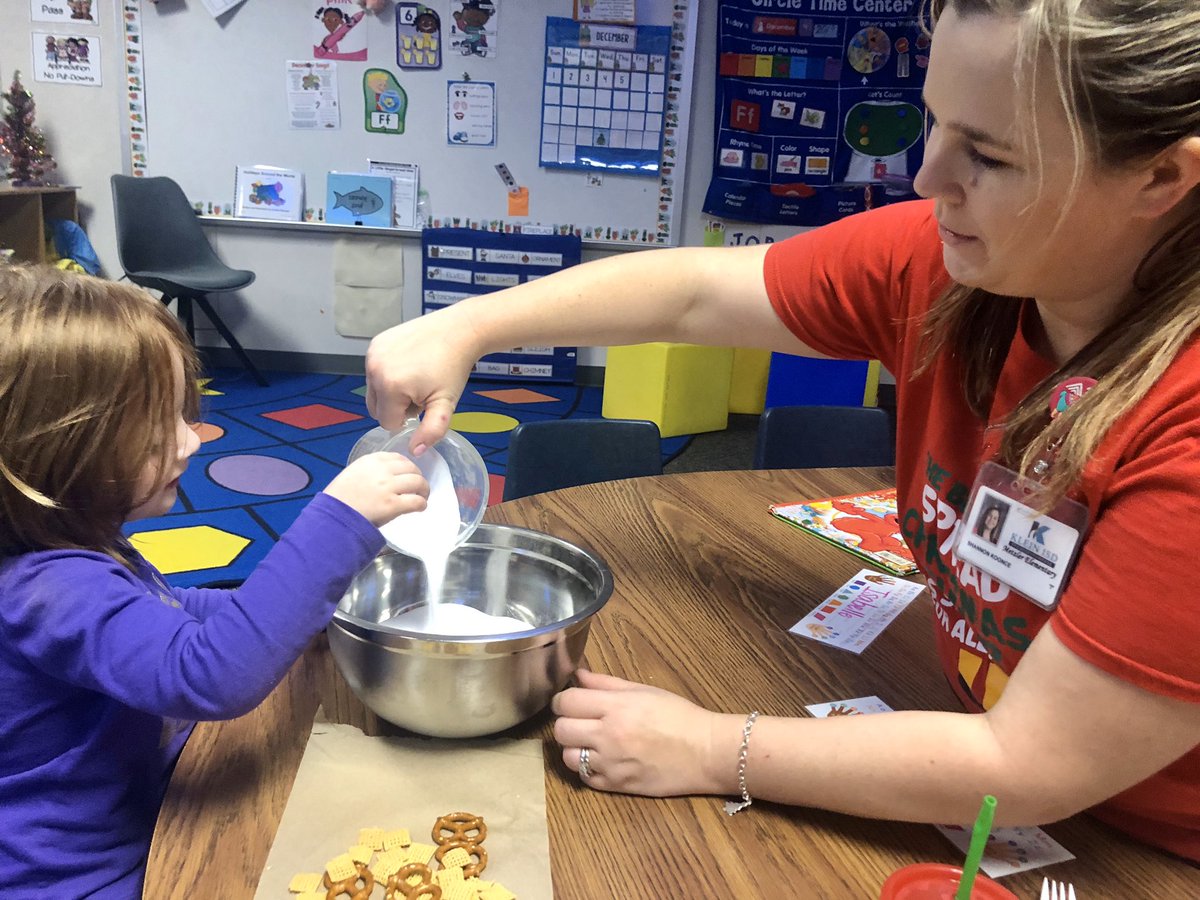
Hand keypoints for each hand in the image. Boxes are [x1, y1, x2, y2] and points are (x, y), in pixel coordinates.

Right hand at [322, 452, 427, 525]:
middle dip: (417, 477)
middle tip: (418, 488)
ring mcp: (388, 487)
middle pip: (411, 468)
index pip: (398, 458)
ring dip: (423, 490)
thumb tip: (389, 476)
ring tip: (421, 497)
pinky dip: (422, 504)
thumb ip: (371, 471)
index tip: (407, 476)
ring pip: (418, 482)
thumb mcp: (352, 474)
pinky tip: (420, 507)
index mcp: (370, 461)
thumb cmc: (339, 499)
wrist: (333, 517)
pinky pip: (417, 501)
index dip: (407, 467)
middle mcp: (381, 470)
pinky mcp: (393, 505)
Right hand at [365, 308, 479, 447]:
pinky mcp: (375, 343)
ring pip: (374, 390)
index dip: (408, 419)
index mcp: (390, 386)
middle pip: (376, 408)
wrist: (457, 331)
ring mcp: (373, 354)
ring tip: (416, 379)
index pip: (387, 422)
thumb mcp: (445, 404)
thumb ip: (431, 431)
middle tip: (420, 393)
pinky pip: (375, 371)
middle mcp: (375, 369)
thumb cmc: (453, 367)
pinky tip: (410, 365)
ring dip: (392, 392)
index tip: (424, 404)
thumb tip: (414, 451)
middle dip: (396, 407)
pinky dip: (388, 374)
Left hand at [551, 669, 737, 796]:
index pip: (567, 702)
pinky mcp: (617, 785)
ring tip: (589, 743)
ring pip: (568, 757)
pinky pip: (585, 778)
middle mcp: (608, 735)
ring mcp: (611, 764)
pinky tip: (601, 760)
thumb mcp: (643, 691)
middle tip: (579, 721)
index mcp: (616, 707)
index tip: (570, 702)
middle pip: (561, 730)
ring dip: (574, 748)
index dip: (563, 700)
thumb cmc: (678, 715)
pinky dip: (588, 769)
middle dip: (565, 723)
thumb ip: (606, 683)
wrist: (705, 752)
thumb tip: (578, 675)